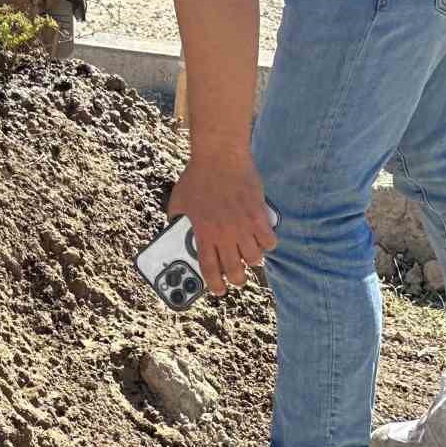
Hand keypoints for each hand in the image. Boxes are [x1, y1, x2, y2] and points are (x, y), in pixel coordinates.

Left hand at [166, 150, 276, 295]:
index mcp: (203, 232)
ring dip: (253, 259)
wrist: (219, 156)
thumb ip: (177, 218)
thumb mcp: (178, 200)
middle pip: (236, 271)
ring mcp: (243, 225)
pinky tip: (262, 237)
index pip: (209, 269)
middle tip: (237, 277)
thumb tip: (175, 230)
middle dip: (237, 280)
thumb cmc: (197, 176)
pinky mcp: (259, 215)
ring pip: (255, 259)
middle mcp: (224, 233)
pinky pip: (270, 241)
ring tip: (248, 252)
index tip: (219, 290)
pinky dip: (267, 243)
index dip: (215, 285)